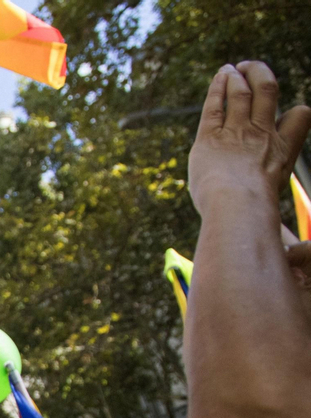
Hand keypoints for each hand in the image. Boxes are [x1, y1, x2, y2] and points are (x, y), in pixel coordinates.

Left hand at [189, 61, 310, 218]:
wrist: (237, 209)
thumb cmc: (257, 220)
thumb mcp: (279, 218)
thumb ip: (288, 230)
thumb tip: (295, 257)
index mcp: (283, 153)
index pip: (301, 119)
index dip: (298, 113)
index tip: (295, 112)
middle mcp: (262, 136)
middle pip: (269, 93)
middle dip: (263, 76)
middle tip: (255, 68)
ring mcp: (236, 133)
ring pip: (242, 94)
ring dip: (239, 78)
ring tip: (235, 68)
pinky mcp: (209, 137)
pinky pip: (216, 105)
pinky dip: (219, 88)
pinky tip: (221, 76)